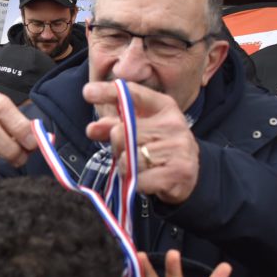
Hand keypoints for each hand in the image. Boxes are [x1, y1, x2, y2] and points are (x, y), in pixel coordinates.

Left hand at [83, 81, 199, 203]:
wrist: (188, 176)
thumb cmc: (157, 149)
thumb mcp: (138, 132)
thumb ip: (113, 126)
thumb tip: (91, 129)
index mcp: (164, 107)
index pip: (132, 95)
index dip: (108, 92)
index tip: (87, 92)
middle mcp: (174, 124)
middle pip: (121, 133)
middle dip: (118, 147)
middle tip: (132, 154)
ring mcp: (179, 147)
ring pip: (128, 158)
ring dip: (127, 168)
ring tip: (142, 168)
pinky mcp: (179, 171)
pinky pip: (139, 179)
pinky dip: (137, 183)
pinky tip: (149, 180)